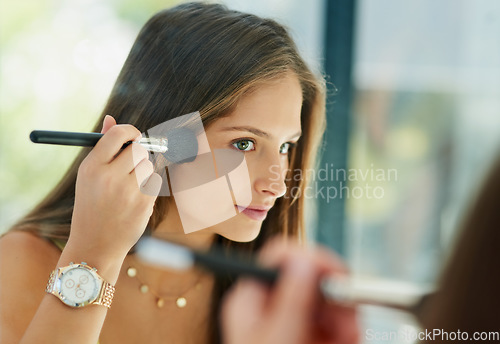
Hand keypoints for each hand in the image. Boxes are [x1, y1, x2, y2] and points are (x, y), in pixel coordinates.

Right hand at [67, 115, 161, 261]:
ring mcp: (127, 191)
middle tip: (133, 162)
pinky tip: (135, 199)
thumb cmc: (92, 205)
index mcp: (91, 167)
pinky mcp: (143, 203)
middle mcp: (109, 177)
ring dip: (144, 170)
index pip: (118, 134)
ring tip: (129, 186)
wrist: (95, 244)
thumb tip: (112, 118)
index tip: (134, 136)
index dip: (131, 131)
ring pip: (149, 164)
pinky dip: (149, 186)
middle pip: (139, 148)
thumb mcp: (89, 176)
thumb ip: (103, 146)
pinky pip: (155, 181)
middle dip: (139, 152)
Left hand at [221, 238, 359, 343]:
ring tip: (352, 334)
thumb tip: (303, 257)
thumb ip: (291, 300)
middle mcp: (272, 302)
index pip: (279, 256)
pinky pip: (338, 317)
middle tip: (350, 311)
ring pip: (329, 296)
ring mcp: (293, 316)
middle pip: (311, 274)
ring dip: (347, 313)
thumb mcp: (278, 338)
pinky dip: (348, 327)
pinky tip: (351, 337)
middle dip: (335, 292)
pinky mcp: (312, 331)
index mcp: (251, 298)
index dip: (310, 257)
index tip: (335, 272)